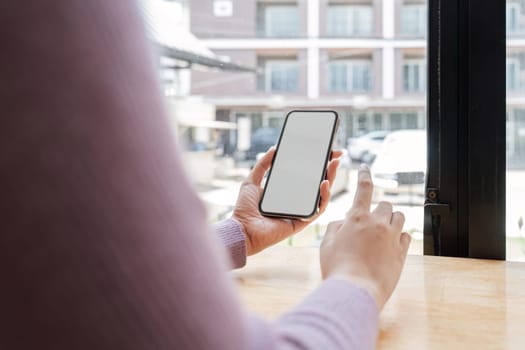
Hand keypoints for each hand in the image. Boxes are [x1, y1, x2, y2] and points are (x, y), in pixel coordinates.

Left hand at [232, 147, 342, 255]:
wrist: (242, 228)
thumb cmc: (245, 208)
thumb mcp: (252, 181)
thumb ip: (262, 165)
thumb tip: (274, 148)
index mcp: (287, 191)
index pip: (306, 175)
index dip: (318, 163)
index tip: (327, 150)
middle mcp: (296, 201)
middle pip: (318, 183)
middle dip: (330, 168)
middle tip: (336, 154)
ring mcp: (301, 211)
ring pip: (322, 195)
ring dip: (331, 179)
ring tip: (334, 165)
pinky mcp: (302, 221)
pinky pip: (318, 209)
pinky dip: (324, 197)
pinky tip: (324, 183)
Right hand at [320, 164, 410, 309]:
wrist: (355, 291)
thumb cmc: (337, 269)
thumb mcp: (326, 245)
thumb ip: (334, 228)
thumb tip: (342, 222)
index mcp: (357, 219)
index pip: (363, 189)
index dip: (364, 176)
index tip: (365, 169)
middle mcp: (377, 224)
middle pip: (385, 204)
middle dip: (378, 210)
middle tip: (371, 221)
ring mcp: (391, 238)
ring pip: (399, 217)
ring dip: (392, 220)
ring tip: (383, 231)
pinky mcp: (401, 253)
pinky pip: (407, 236)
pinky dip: (400, 236)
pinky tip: (392, 244)